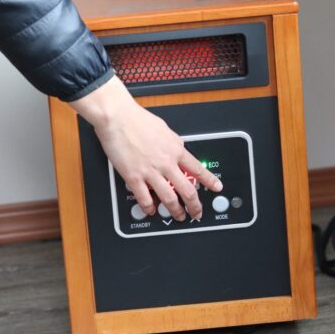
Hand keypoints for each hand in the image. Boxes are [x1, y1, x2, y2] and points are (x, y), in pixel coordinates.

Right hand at [70, 76, 222, 220]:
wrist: (118, 117)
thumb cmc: (137, 119)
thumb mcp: (165, 129)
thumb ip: (173, 143)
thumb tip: (178, 149)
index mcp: (176, 150)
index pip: (198, 169)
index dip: (210, 181)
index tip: (216, 187)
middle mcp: (166, 163)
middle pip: (188, 190)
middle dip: (195, 206)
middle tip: (196, 212)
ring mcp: (151, 172)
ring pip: (169, 199)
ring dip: (176, 211)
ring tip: (178, 216)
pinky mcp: (134, 177)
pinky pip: (145, 199)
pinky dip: (149, 208)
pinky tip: (151, 210)